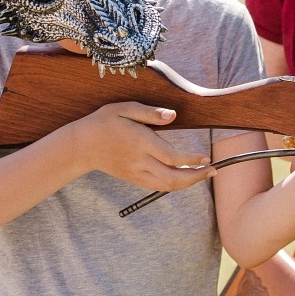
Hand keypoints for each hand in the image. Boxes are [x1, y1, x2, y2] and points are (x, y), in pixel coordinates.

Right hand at [63, 102, 214, 190]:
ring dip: (188, 183)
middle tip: (213, 171)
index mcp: (140, 142)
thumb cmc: (104, 122)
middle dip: (196, 177)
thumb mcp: (124, 109)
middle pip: (172, 178)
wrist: (81, 146)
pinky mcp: (133, 178)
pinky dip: (174, 184)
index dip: (191, 160)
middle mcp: (139, 161)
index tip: (206, 157)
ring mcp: (136, 173)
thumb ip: (150, 113)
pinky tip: (185, 178)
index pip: (171, 157)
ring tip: (204, 175)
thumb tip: (173, 115)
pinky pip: (157, 186)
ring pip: (166, 185)